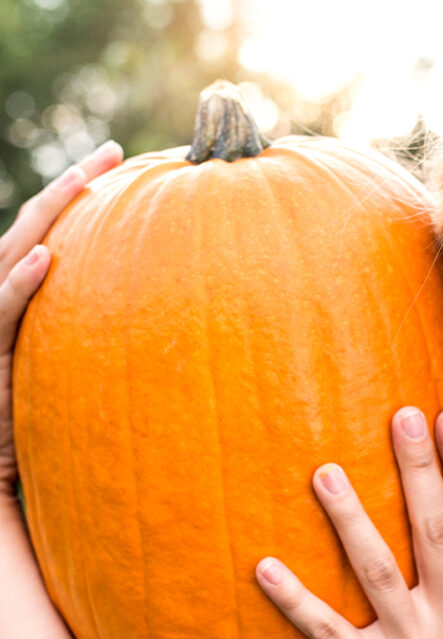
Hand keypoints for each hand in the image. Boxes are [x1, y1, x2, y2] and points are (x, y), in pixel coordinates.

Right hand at [0, 141, 123, 496]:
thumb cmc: (44, 437)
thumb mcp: (85, 385)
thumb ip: (114, 353)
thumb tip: (181, 344)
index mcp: (29, 308)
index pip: (54, 242)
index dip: (82, 206)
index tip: (126, 170)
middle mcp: (3, 307)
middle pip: (34, 232)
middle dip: (70, 189)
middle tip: (114, 154)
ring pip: (11, 256)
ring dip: (47, 215)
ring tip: (85, 181)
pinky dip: (18, 284)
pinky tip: (46, 259)